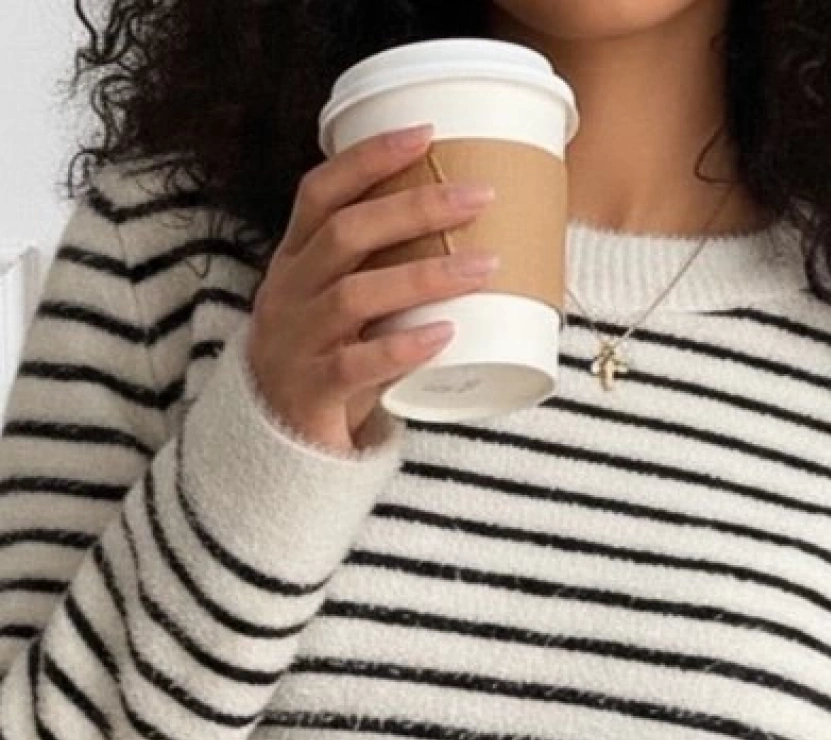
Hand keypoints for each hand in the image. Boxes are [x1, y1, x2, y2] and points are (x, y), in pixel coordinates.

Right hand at [248, 121, 499, 452]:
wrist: (274, 441)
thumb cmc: (324, 363)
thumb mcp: (342, 309)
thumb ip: (383, 275)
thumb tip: (471, 241)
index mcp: (294, 263)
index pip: (320, 194)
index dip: (368, 160)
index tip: (424, 133)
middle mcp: (289, 294)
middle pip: (345, 234)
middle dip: (414, 209)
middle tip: (477, 197)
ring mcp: (296, 342)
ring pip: (354, 296)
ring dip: (423, 276)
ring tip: (483, 268)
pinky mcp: (311, 391)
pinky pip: (355, 365)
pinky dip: (402, 349)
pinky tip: (444, 335)